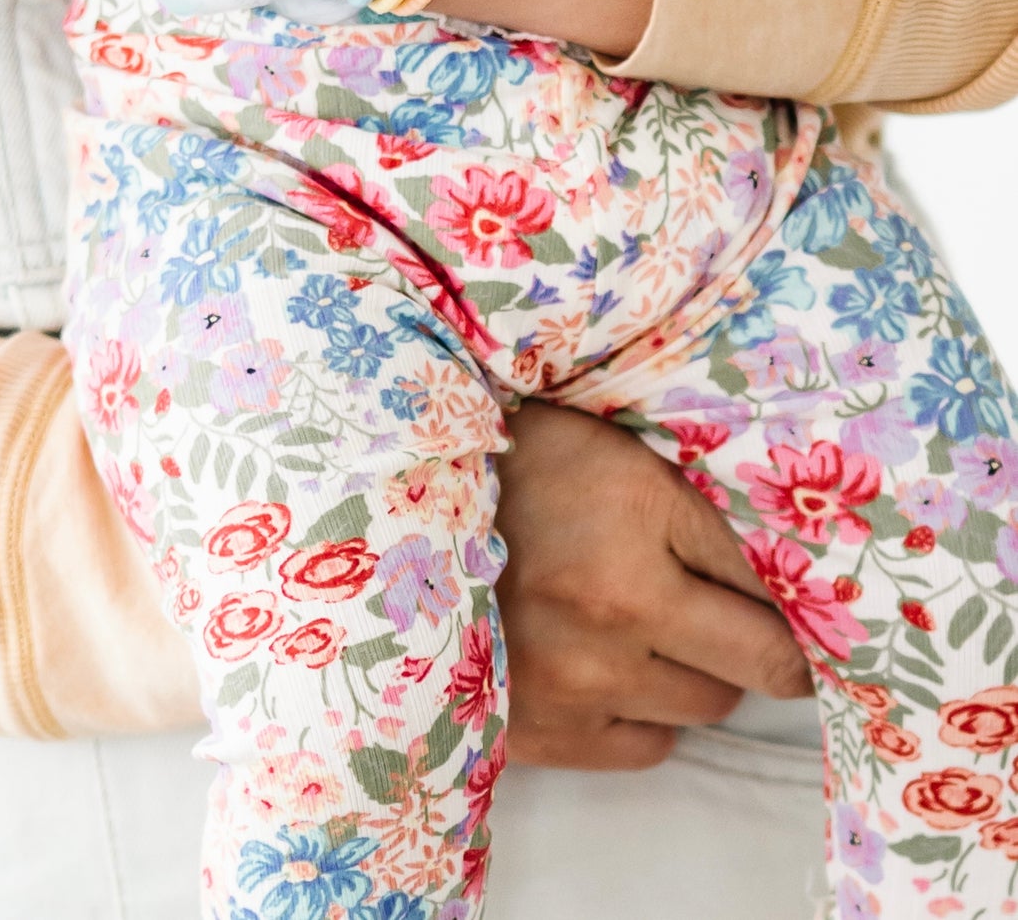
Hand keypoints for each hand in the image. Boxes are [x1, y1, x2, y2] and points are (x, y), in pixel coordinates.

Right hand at [496, 403, 810, 769]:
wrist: (393, 511)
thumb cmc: (518, 462)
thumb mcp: (621, 452)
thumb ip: (704, 501)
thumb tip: (804, 558)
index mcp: (638, 518)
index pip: (774, 584)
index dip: (799, 590)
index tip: (806, 593)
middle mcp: (615, 610)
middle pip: (761, 664)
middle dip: (757, 638)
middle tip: (724, 605)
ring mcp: (576, 681)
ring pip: (707, 706)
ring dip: (694, 670)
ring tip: (642, 620)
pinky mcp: (540, 732)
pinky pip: (647, 747)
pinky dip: (643, 712)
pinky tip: (606, 661)